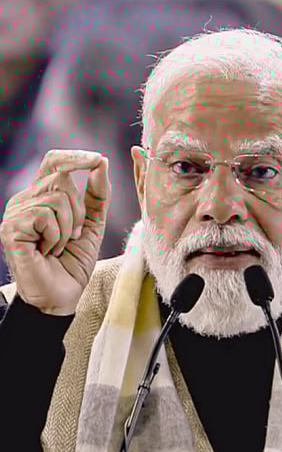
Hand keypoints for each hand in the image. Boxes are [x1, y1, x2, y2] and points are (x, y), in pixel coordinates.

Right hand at [0, 150, 109, 315]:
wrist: (61, 294)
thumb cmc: (72, 260)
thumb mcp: (92, 223)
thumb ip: (98, 194)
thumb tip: (101, 163)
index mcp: (41, 195)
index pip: (54, 162)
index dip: (75, 156)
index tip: (98, 159)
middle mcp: (24, 200)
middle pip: (61, 178)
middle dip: (79, 209)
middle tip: (73, 234)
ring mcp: (14, 213)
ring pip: (56, 198)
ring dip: (69, 227)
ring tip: (59, 245)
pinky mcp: (11, 228)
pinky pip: (46, 216)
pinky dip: (56, 236)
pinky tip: (48, 250)